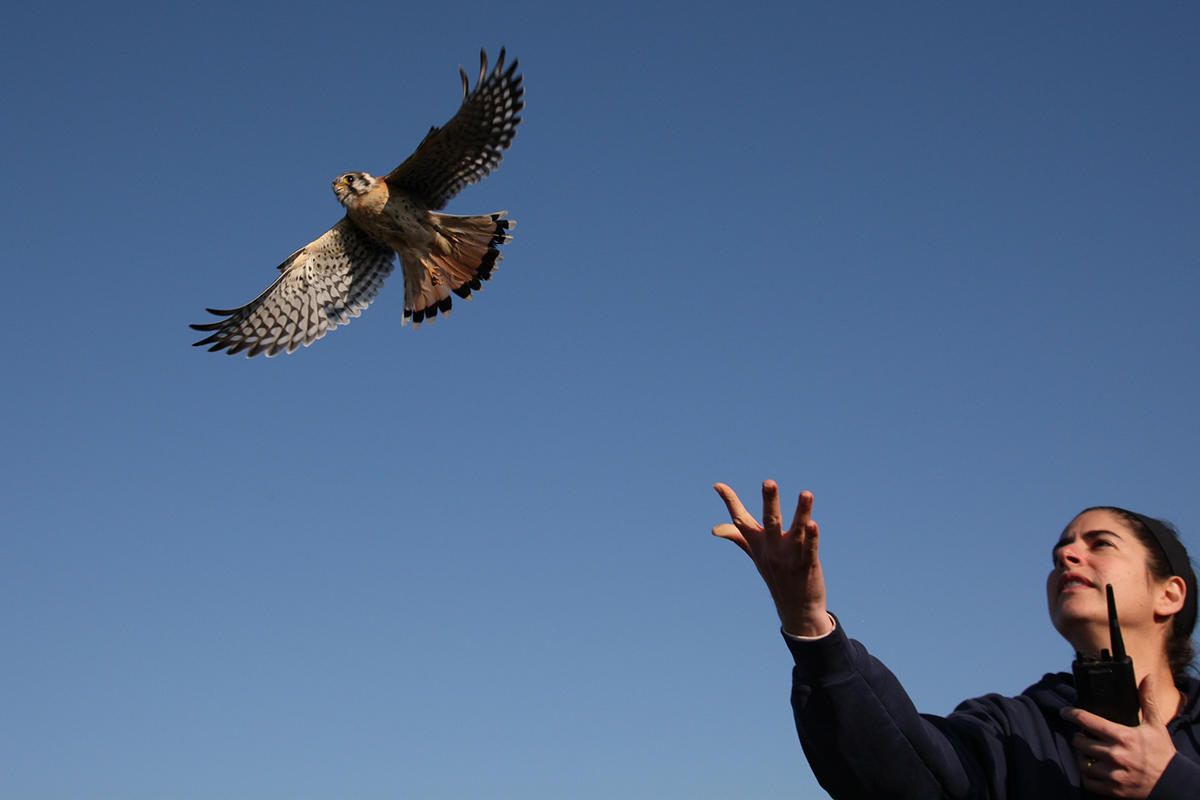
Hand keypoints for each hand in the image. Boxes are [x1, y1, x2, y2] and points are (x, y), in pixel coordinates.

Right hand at [712, 480, 831, 636]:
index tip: (718, 485)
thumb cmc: (776, 575)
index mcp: (758, 544)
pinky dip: (812, 537)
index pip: (740, 521)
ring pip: (797, 531)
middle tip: (768, 482)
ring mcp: (790, 558)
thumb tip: (715, 529)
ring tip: (807, 494)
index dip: (730, 501)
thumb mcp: (755, 556)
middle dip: (770, 501)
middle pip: (771, 521)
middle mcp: (772, 550)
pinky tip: (813, 524)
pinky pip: (810, 548)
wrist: (796, 609)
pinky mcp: (808, 565)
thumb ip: (738, 538)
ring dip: (802, 512)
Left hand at [1063, 673, 1177, 797]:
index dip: (1072, 714)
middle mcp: (1116, 755)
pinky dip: (1088, 776)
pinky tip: (1095, 769)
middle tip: (1085, 737)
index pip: (1088, 721)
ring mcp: (1113, 774)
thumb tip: (1147, 677)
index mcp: (1123, 736)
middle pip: (1079, 742)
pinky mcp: (1113, 790)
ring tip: (1091, 754)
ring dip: (1083, 757)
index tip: (1065, 712)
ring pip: (1082, 762)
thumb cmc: (1161, 753)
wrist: (1173, 784)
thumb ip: (1147, 700)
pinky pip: (1088, 781)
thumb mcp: (1155, 726)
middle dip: (1080, 738)